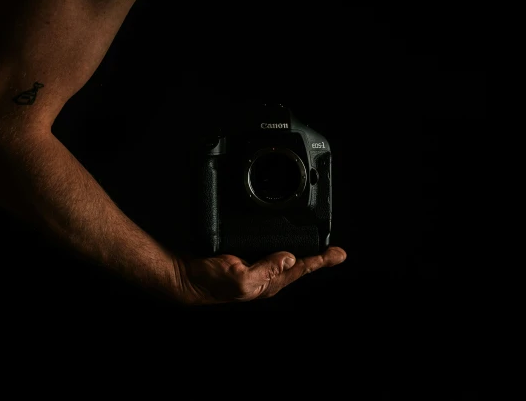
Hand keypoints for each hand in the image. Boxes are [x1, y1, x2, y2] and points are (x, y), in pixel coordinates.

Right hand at [174, 247, 346, 304]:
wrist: (187, 278)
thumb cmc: (210, 282)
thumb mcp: (240, 277)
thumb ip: (265, 269)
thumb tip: (288, 257)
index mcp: (269, 283)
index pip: (301, 268)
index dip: (321, 260)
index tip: (338, 254)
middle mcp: (266, 277)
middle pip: (298, 265)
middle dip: (318, 259)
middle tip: (337, 253)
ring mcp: (257, 270)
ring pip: (286, 259)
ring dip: (303, 253)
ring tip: (320, 249)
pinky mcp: (246, 260)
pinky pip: (270, 252)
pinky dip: (282, 246)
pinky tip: (285, 243)